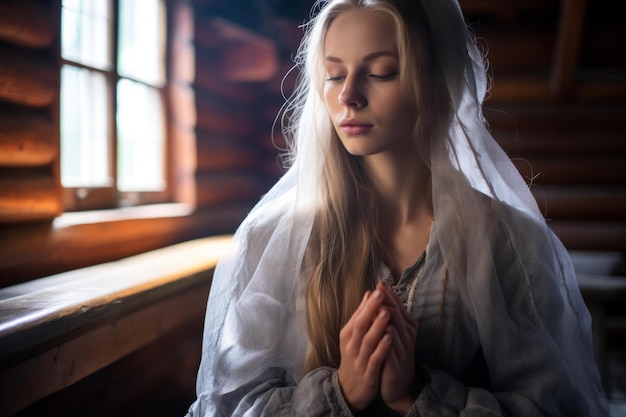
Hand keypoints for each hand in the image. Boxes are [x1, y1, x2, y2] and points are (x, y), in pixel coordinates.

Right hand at [337, 288, 391, 411]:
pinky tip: (389, 338)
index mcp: (348, 334)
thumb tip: (369, 293)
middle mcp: (352, 345)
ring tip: (386, 313)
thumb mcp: (354, 336)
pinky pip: (374, 359)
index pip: (358, 315)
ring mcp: (359, 359)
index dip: (369, 302)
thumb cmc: (355, 357)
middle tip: (381, 294)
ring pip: (367, 341)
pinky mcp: (368, 373)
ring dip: (377, 326)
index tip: (379, 287)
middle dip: (371, 309)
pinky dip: (381, 348)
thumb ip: (361, 316)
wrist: (349, 390)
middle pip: (360, 324)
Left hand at [377, 284, 421, 413]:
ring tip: (379, 307)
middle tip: (379, 289)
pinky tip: (383, 332)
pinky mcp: (396, 364)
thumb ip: (388, 314)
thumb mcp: (392, 333)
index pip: (397, 306)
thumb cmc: (393, 355)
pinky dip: (387, 340)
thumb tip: (379, 291)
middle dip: (387, 302)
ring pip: (395, 329)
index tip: (379, 283)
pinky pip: (392, 350)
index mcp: (405, 326)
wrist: (399, 385)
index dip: (388, 295)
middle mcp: (406, 335)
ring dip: (387, 318)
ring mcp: (402, 349)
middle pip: (396, 314)